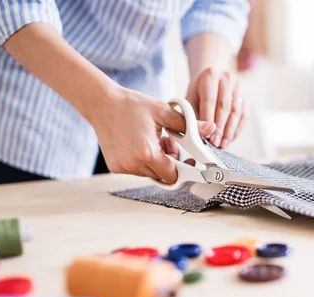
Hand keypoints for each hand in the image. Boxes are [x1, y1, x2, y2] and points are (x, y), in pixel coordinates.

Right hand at [87, 85, 215, 182]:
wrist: (102, 104)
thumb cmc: (131, 106)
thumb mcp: (163, 112)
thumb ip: (188, 125)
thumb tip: (211, 128)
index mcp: (147, 153)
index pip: (172, 175)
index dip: (182, 168)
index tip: (187, 160)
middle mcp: (133, 164)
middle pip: (162, 175)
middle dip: (170, 162)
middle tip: (168, 143)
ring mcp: (122, 167)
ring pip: (150, 173)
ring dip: (156, 161)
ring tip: (154, 140)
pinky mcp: (115, 167)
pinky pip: (137, 170)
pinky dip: (142, 161)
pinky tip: (141, 143)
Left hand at [186, 67, 246, 148]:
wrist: (210, 81)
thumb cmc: (197, 93)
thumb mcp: (189, 101)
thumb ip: (192, 117)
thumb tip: (203, 134)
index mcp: (210, 75)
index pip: (210, 99)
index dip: (208, 119)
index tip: (206, 135)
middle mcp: (226, 78)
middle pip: (225, 106)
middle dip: (220, 127)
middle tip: (215, 143)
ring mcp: (238, 88)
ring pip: (236, 112)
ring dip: (229, 131)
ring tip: (222, 144)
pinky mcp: (244, 98)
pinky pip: (244, 116)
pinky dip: (237, 130)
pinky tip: (229, 139)